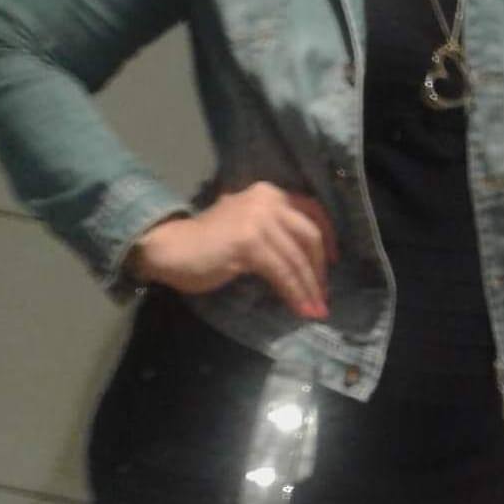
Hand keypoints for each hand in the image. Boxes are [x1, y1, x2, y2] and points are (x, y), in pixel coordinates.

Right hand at [130, 183, 338, 319]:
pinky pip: (281, 273)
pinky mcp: (249, 244)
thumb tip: (306, 260)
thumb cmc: (206, 243)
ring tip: (316, 310)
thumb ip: (273, 231)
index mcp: (269, 193)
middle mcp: (267, 200)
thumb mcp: (247, 225)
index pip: (312, 211)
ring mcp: (258, 221)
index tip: (334, 261)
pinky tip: (300, 309)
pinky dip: (294, 293)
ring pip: (296, 259)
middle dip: (320, 270)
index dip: (329, 238)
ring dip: (309, 289)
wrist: (169, 247)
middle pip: (310, 237)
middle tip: (323, 296)